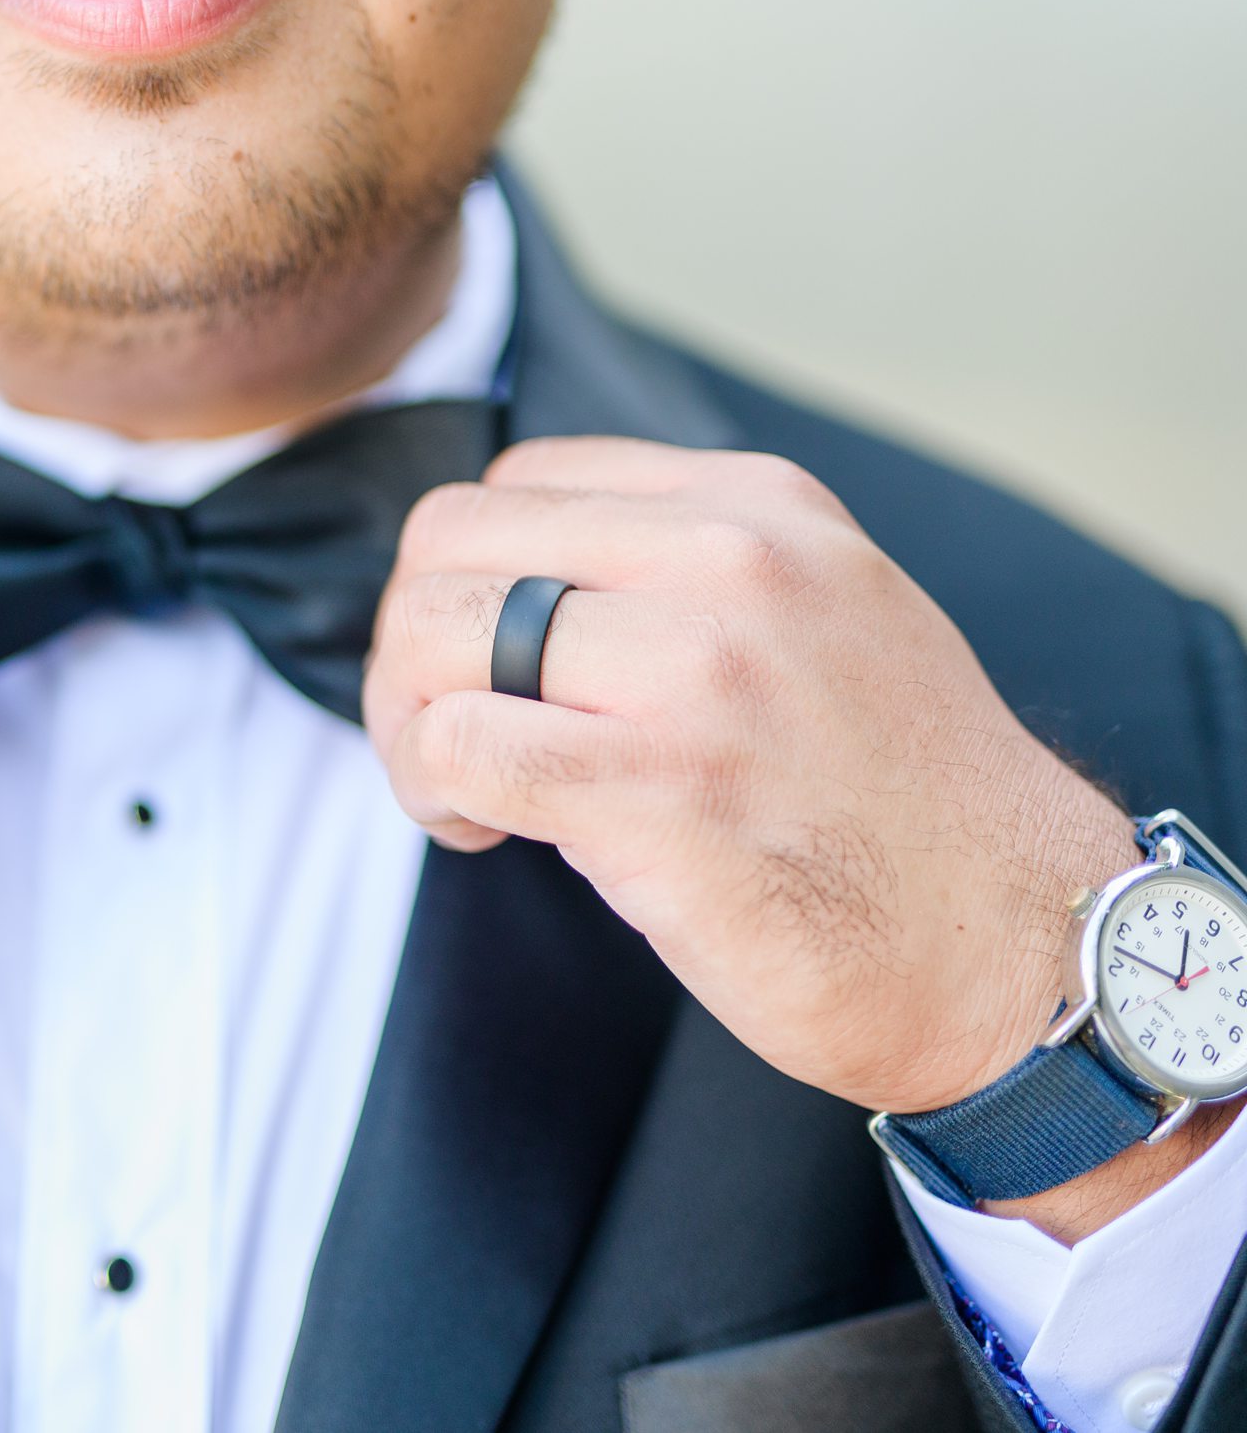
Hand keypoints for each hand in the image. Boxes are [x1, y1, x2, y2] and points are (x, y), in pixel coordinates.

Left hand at [362, 437, 1227, 1233]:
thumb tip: (514, 590)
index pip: (517, 483)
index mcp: (758, 508)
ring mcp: (699, 675)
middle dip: (412, 645)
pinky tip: (487, 835)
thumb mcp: (822, 618)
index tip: (495, 667)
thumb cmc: (897, 808)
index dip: (470, 579)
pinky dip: (435, 791)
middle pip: (452, 542)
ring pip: (435, 635)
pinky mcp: (663, 793)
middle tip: (446, 736)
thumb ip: (686, 575)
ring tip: (464, 793)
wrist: (1024, 950)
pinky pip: (460, 746)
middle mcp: (730, 565)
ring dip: (410, 724)